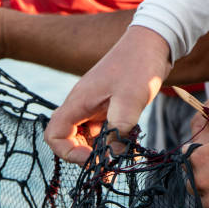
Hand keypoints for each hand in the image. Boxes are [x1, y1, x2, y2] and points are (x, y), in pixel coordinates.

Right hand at [44, 26, 170, 163]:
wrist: (154, 41)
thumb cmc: (138, 66)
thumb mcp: (130, 100)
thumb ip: (119, 131)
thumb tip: (113, 157)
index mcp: (78, 102)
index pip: (54, 135)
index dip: (69, 152)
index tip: (93, 158)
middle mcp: (82, 106)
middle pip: (69, 139)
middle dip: (85, 156)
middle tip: (108, 166)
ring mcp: (95, 106)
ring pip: (88, 137)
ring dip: (101, 151)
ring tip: (120, 160)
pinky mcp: (109, 106)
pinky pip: (103, 130)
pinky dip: (112, 141)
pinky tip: (129, 146)